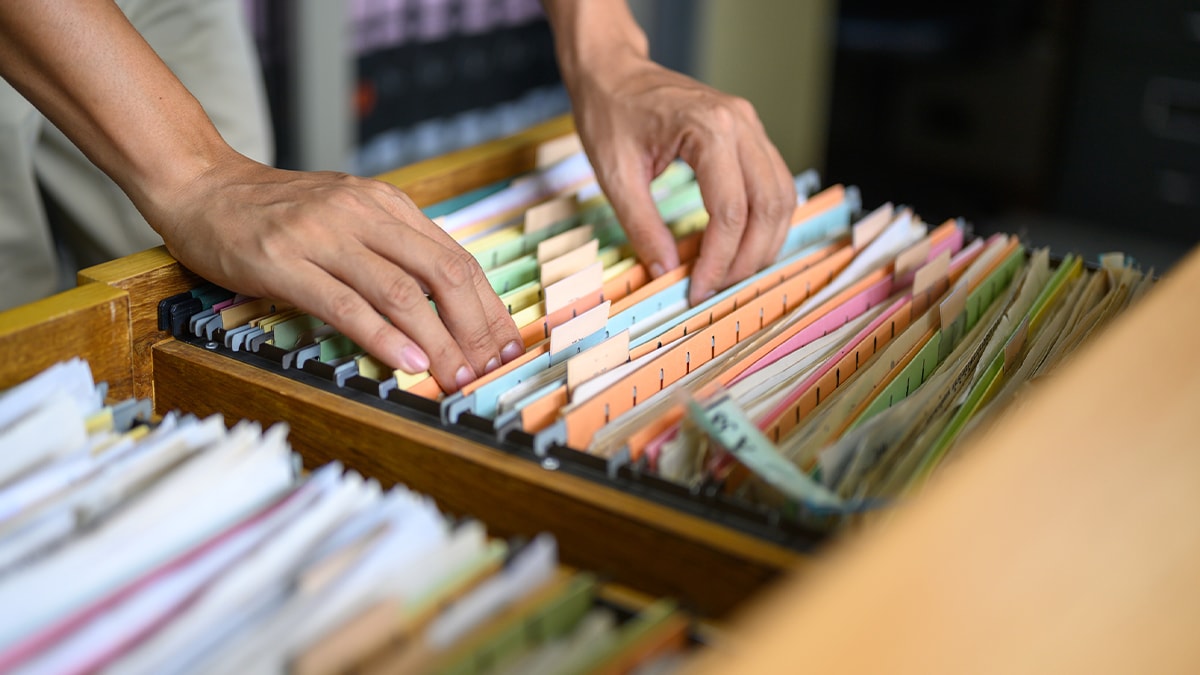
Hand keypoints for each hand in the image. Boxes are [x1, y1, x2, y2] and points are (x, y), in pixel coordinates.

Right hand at [156, 156, 523, 392]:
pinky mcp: (284, 262)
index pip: (456, 259)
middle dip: (475, 327)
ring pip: (400, 293)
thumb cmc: (279, 211)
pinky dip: (383, 338)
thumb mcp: (349, 215)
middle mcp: (363, 215)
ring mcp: (323, 237)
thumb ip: (395, 249)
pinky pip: (346, 305)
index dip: (488, 307)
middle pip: (442, 274)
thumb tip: (449, 303)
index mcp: (387, 205)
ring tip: (456, 376)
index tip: (508, 344)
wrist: (203, 186)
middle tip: (489, 368)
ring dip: (437, 341)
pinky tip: (407, 364)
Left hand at [568, 56, 795, 304]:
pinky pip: (775, 182)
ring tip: (731, 272)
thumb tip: (666, 273)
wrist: (613, 70)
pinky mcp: (750, 134)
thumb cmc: (609, 113)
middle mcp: (741, 124)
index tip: (697, 289)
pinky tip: (741, 243)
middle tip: (717, 287)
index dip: (719, 259)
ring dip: (765, 241)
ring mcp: (751, 126)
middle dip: (748, 257)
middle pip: (768, 206)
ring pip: (782, 196)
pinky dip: (765, 219)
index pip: (731, 211)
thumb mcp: (615, 176)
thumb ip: (642, 227)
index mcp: (708, 129)